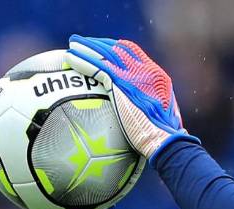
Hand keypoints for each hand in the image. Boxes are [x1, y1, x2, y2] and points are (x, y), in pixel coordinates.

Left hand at [65, 35, 197, 159]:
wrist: (163, 139)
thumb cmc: (163, 136)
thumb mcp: (161, 116)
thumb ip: (149, 107)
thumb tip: (141, 114)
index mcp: (155, 75)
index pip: (133, 53)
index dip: (116, 49)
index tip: (104, 49)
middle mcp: (144, 70)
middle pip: (117, 49)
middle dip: (100, 45)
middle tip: (84, 43)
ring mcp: (132, 75)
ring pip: (105, 55)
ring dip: (87, 49)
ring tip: (73, 45)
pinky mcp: (119, 84)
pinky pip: (96, 67)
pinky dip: (82, 61)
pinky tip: (70, 59)